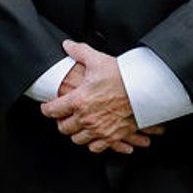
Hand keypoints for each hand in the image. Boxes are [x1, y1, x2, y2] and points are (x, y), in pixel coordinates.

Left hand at [39, 40, 159, 153]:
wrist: (145, 89)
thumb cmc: (122, 75)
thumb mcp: (97, 60)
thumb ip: (79, 52)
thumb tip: (67, 45)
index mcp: (79, 100)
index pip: (52, 110)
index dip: (46, 108)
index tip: (46, 107)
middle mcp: (87, 118)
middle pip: (63, 128)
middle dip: (61, 122)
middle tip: (63, 116)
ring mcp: (100, 129)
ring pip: (78, 139)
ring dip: (76, 132)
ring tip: (77, 125)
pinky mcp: (113, 137)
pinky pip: (96, 147)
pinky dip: (93, 143)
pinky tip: (93, 135)